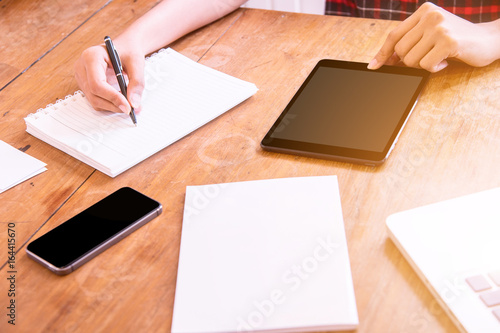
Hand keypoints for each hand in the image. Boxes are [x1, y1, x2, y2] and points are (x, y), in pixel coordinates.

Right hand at [74, 42, 144, 112]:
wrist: (125, 48)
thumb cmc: (129, 51)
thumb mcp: (137, 64)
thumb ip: (137, 82)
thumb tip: (134, 103)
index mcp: (91, 56)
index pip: (97, 83)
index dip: (113, 98)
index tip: (128, 107)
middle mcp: (82, 67)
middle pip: (94, 94)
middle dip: (114, 104)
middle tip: (132, 109)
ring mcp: (81, 77)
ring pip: (94, 100)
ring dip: (112, 106)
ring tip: (129, 105)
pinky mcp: (85, 84)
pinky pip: (95, 100)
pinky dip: (109, 104)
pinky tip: (121, 101)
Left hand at [368, 2, 499, 71]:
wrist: (489, 40)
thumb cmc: (456, 40)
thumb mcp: (431, 35)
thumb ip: (410, 42)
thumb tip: (384, 60)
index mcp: (424, 11)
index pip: (394, 35)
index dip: (383, 53)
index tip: (374, 66)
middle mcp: (430, 16)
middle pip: (400, 50)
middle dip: (410, 61)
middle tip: (427, 58)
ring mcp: (439, 27)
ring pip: (411, 59)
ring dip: (423, 65)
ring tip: (439, 57)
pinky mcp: (448, 41)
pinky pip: (425, 65)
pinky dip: (434, 68)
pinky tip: (446, 60)